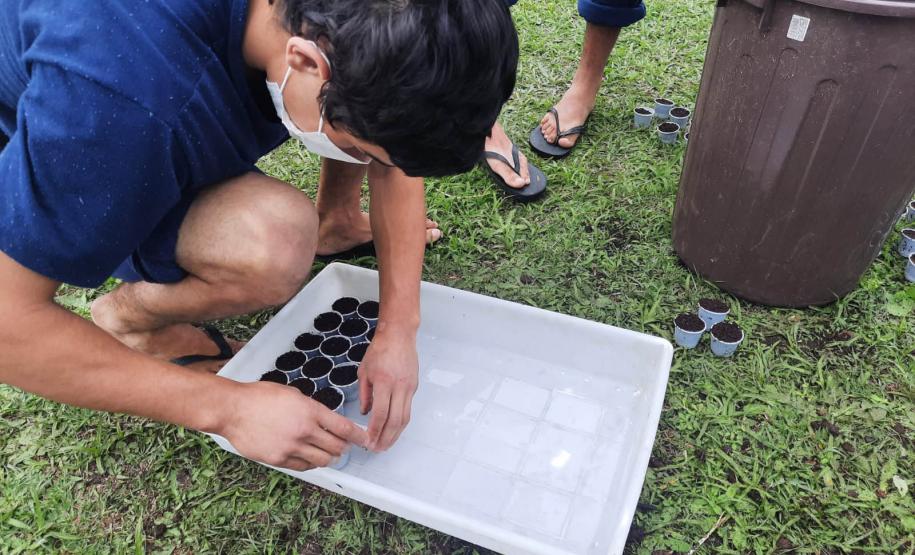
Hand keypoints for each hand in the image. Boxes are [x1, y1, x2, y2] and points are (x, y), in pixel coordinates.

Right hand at [219, 380, 367, 470]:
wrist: (233, 409)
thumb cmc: (260, 396)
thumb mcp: (293, 394)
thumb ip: (311, 408)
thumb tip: (325, 420)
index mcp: (310, 411)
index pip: (343, 428)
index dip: (358, 436)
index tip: (366, 440)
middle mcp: (304, 431)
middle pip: (336, 446)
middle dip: (344, 447)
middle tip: (345, 446)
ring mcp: (292, 447)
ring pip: (322, 460)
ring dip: (329, 457)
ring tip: (329, 453)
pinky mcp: (279, 459)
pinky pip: (304, 466)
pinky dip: (311, 463)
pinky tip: (310, 457)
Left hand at [359, 329, 418, 451]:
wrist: (399, 335)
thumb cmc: (379, 350)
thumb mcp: (364, 371)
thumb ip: (364, 394)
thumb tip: (365, 413)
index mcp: (383, 382)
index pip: (380, 414)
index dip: (375, 431)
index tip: (368, 441)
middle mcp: (399, 387)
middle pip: (395, 421)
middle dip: (386, 438)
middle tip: (378, 448)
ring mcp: (408, 387)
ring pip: (405, 418)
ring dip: (396, 434)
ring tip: (386, 444)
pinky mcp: (414, 387)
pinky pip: (407, 409)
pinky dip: (400, 423)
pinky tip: (393, 429)